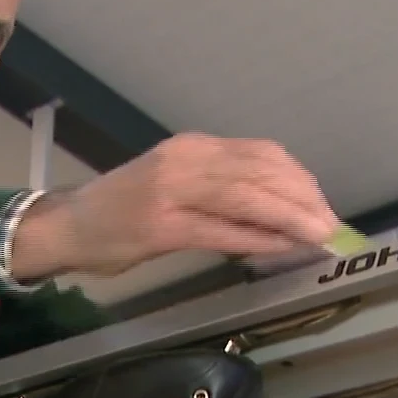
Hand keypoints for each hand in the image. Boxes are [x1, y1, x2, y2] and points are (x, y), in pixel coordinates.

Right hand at [10, 132, 339, 280]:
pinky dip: (256, 239)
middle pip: (260, 172)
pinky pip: (220, 231)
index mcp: (192, 147)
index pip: (261, 154)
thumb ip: (222, 191)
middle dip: (302, 200)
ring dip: (288, 218)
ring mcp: (171, 191)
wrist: (67, 226)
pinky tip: (279, 249)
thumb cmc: (122, 211)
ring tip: (317, 236)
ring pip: (245, 197)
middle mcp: (185, 160)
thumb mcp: (177, 186)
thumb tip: (279, 210)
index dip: (299, 179)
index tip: (324, 205)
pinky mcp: (161, 226)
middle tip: (330, 225)